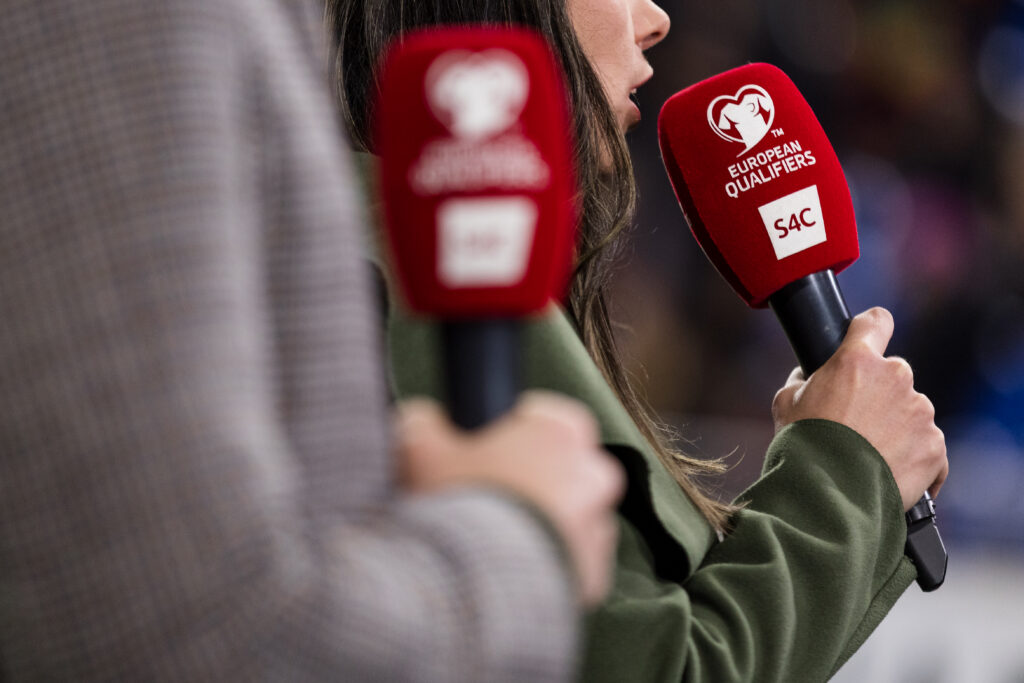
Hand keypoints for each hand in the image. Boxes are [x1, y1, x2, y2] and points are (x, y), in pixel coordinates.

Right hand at [394, 391, 623, 606]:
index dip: (507, 432)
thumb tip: (426, 422)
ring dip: (538, 521)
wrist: (476, 582)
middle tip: (483, 495)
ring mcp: (597, 526)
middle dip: (526, 478)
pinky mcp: (592, 574)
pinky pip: (568, 560)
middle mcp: (593, 474)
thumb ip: (427, 423)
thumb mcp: (419, 446)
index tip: (483, 449)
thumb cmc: (458, 504)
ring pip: (567, 514)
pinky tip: (507, 564)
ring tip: (492, 535)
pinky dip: (544, 560)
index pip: (542, 417)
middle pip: (559, 466)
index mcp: (564, 430)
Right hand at [772, 307, 947, 510]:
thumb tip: (810, 376)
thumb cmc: (802, 446)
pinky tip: (888, 473)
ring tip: (869, 456)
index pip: (875, 322)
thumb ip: (804, 380)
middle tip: (856, 423)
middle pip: (893, 375)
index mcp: (857, 360)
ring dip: (896, 426)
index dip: (871, 329)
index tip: (869, 338)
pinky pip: (927, 446)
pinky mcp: (935, 446)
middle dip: (879, 394)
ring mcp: (920, 412)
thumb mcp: (785, 402)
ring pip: (911, 411)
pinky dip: (913, 458)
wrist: (829, 496)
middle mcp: (896, 377)